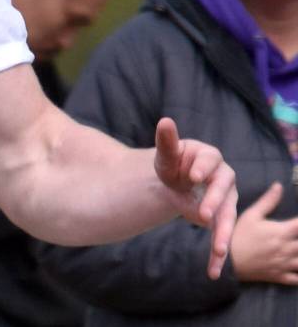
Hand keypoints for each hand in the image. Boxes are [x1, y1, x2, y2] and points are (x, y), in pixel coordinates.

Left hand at [153, 117, 236, 278]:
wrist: (173, 181)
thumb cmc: (171, 163)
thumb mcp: (165, 155)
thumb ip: (166, 141)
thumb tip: (165, 121)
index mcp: (209, 157)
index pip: (210, 160)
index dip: (204, 168)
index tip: (195, 176)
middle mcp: (222, 178)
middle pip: (224, 189)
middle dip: (215, 202)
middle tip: (203, 215)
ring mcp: (225, 199)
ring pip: (228, 216)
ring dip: (223, 233)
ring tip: (218, 250)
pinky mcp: (220, 218)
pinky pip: (221, 235)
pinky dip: (217, 254)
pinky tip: (213, 270)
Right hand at [230, 182, 297, 283]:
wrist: (229, 260)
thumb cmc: (239, 234)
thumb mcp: (251, 214)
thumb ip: (267, 201)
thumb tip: (279, 186)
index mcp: (281, 232)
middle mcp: (287, 249)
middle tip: (297, 234)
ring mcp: (285, 264)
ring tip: (297, 248)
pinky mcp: (281, 276)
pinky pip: (297, 279)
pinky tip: (297, 268)